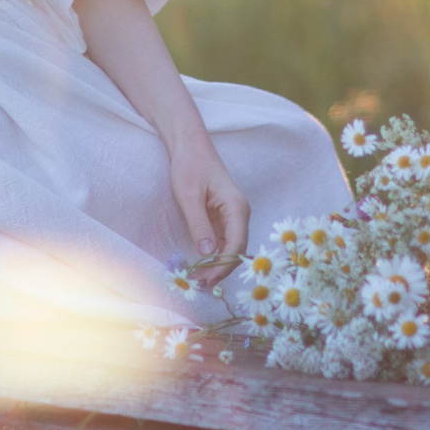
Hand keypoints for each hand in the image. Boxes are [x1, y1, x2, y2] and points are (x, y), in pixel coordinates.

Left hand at [168, 135, 249, 285]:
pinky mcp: (224, 216)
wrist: (189, 145)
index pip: (237, 245)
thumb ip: (199, 225)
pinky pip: (223, 240)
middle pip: (237, 250)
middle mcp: (240, 213)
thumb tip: (208, 254)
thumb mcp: (189, 197)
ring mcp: (233, 215)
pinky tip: (200, 263)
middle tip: (199, 283)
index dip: (224, 266)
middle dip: (221, 269)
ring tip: (197, 278)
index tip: (207, 280)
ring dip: (217, 264)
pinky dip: (214, 254)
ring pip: (230, 247)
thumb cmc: (189, 166)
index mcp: (237, 207)